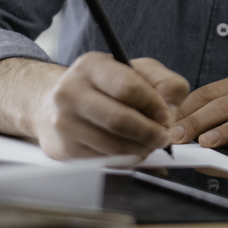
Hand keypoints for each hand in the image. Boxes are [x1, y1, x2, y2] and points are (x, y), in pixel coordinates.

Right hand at [30, 53, 189, 159]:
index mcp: (91, 66)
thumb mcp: (136, 70)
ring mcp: (64, 122)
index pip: (128, 87)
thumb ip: (164, 83)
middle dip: (150, 132)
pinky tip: (130, 151)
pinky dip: (124, 160)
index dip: (154, 105)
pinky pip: (102, 161)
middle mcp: (71, 92)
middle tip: (163, 137)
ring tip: (148, 144)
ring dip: (140, 150)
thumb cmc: (103, 86)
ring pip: (112, 145)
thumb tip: (171, 112)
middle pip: (120, 120)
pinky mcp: (63, 149)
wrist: (55, 103)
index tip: (166, 115)